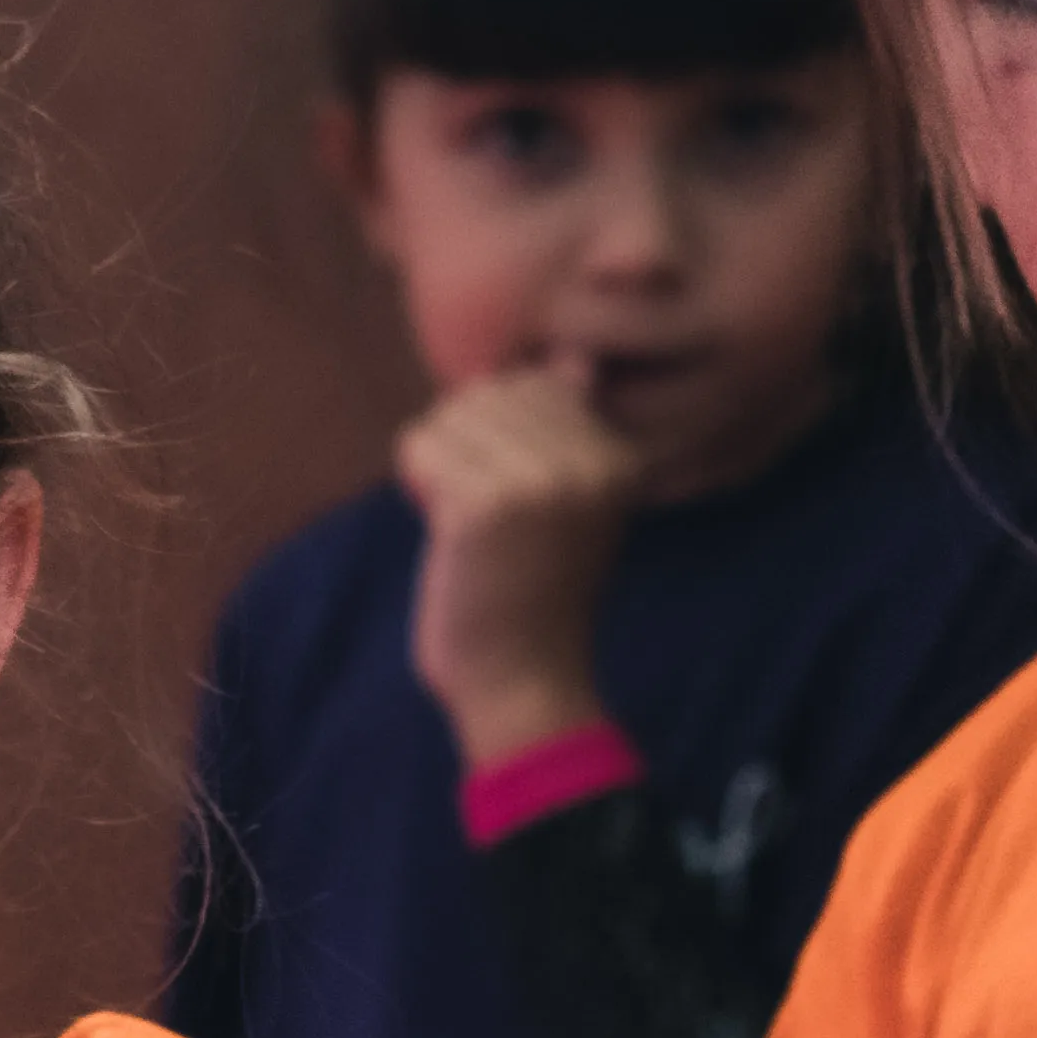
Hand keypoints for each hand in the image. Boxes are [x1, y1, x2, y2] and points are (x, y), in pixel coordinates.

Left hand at [398, 362, 637, 768]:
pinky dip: (417, 488)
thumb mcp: (574, 501)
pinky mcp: (486, 505)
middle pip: (486, 394)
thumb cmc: (532, 591)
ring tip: (471, 528)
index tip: (520, 503)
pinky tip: (449, 537)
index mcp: (619, 454)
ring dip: (439, 469)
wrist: (521, 681)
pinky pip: (420, 450)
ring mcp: (542, 480)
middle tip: (487, 520)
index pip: (533, 383)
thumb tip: (577, 356)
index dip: (500, 436)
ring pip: (448, 418)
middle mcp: (591, 459)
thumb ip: (572, 429)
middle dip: (465, 446)